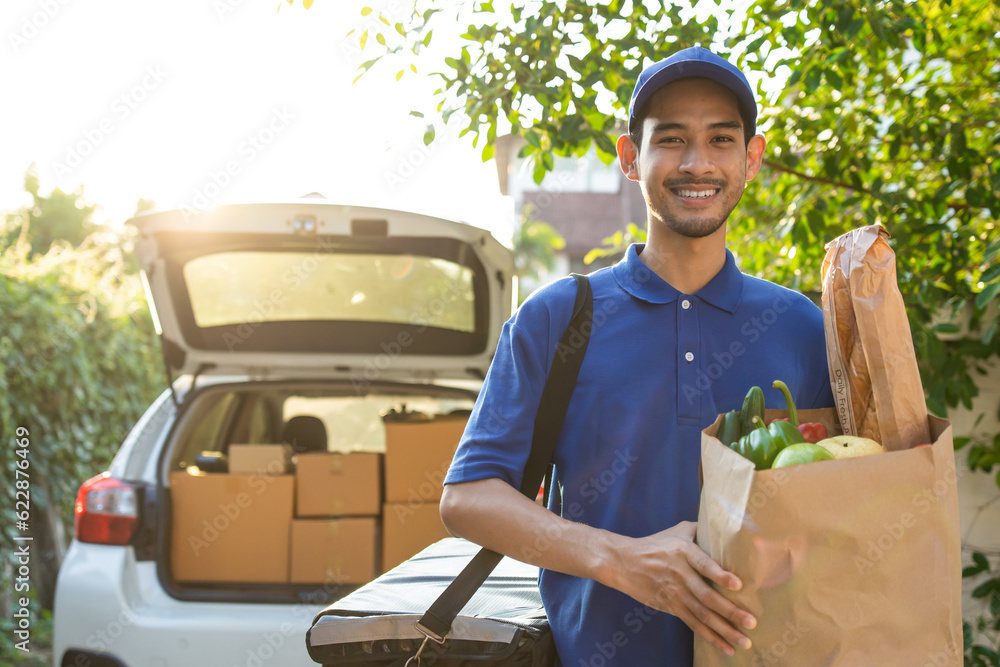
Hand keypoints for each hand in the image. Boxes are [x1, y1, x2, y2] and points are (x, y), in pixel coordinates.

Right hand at [606, 521, 755, 656]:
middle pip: (706, 596)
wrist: (624, 562)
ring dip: (724, 630)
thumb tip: (729, 527)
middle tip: (751, 622)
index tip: (738, 585)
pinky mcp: (671, 607)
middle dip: (730, 611)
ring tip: (744, 641)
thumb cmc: (655, 544)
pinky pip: (693, 624)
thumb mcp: (678, 531)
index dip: (720, 575)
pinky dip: (710, 637)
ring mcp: (675, 594)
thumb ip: (701, 529)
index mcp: (684, 552)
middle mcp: (680, 575)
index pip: (704, 564)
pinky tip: (726, 647)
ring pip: (702, 615)